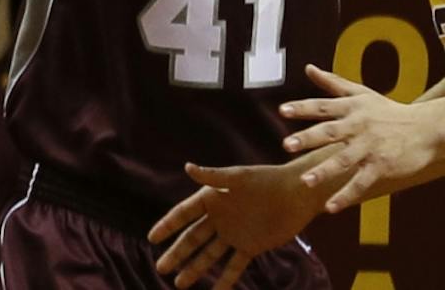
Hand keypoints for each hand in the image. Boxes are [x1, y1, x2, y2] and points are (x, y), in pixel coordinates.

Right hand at [149, 159, 323, 288]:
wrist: (295, 194)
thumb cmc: (265, 180)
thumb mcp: (238, 177)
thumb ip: (213, 176)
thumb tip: (187, 168)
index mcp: (211, 199)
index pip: (183, 214)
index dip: (167, 226)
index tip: (152, 239)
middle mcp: (218, 218)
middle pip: (192, 239)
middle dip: (177, 254)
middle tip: (161, 268)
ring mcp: (233, 234)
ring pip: (209, 255)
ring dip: (195, 269)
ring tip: (179, 284)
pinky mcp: (250, 247)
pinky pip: (235, 265)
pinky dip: (225, 279)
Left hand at [281, 64, 444, 212]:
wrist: (427, 129)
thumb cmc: (389, 110)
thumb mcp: (362, 93)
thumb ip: (333, 83)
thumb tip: (308, 68)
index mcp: (351, 108)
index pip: (322, 106)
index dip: (302, 108)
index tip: (282, 110)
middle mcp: (358, 127)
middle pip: (329, 132)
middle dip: (307, 138)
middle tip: (286, 145)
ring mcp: (370, 148)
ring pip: (344, 160)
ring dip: (324, 172)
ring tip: (306, 181)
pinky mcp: (382, 167)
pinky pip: (361, 182)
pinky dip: (346, 195)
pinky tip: (331, 207)